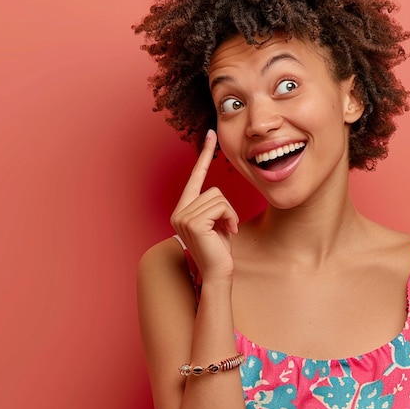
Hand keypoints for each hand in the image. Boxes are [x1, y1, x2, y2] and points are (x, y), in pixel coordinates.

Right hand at [170, 130, 238, 280]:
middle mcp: (179, 212)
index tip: (210, 135)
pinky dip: (230, 218)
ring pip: (218, 198)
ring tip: (226, 231)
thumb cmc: (220, 250)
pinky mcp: (193, 222)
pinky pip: (221, 206)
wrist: (218, 274)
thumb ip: (213, 207)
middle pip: (213, 190)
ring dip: (229, 215)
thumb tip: (218, 194)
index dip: (203, 155)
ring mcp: (183, 217)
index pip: (194, 177)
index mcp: (183, 210)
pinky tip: (227, 232)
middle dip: (227, 208)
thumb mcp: (217, 223)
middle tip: (227, 227)